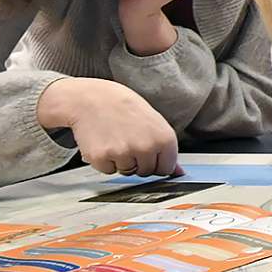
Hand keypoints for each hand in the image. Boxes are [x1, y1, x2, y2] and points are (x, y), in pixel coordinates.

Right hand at [39, 77, 179, 176]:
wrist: (92, 98)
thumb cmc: (125, 108)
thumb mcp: (155, 123)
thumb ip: (167, 150)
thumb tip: (179, 173)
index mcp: (165, 139)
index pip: (166, 169)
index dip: (156, 162)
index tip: (148, 151)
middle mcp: (146, 148)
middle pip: (146, 172)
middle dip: (138, 161)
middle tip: (128, 140)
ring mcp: (123, 154)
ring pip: (127, 172)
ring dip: (121, 161)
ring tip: (116, 139)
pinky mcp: (101, 158)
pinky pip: (107, 170)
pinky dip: (104, 161)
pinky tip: (103, 142)